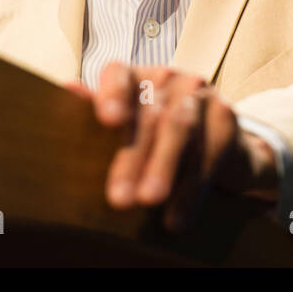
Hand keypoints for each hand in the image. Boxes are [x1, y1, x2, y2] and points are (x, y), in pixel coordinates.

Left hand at [64, 63, 280, 230]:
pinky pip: (209, 153)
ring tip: (148, 201)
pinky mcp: (226, 116)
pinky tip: (176, 217)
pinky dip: (192, 190)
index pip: (120, 74)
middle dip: (132, 157)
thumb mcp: (129, 124)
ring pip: (180, 129)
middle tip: (118, 197)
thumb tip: (66, 89)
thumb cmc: (159, 136)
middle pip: (148, 115)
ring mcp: (200, 94)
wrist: (223, 148)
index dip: (113, 94)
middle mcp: (169, 78)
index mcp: (138, 77)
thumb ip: (100, 110)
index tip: (108, 120)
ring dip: (162, 168)